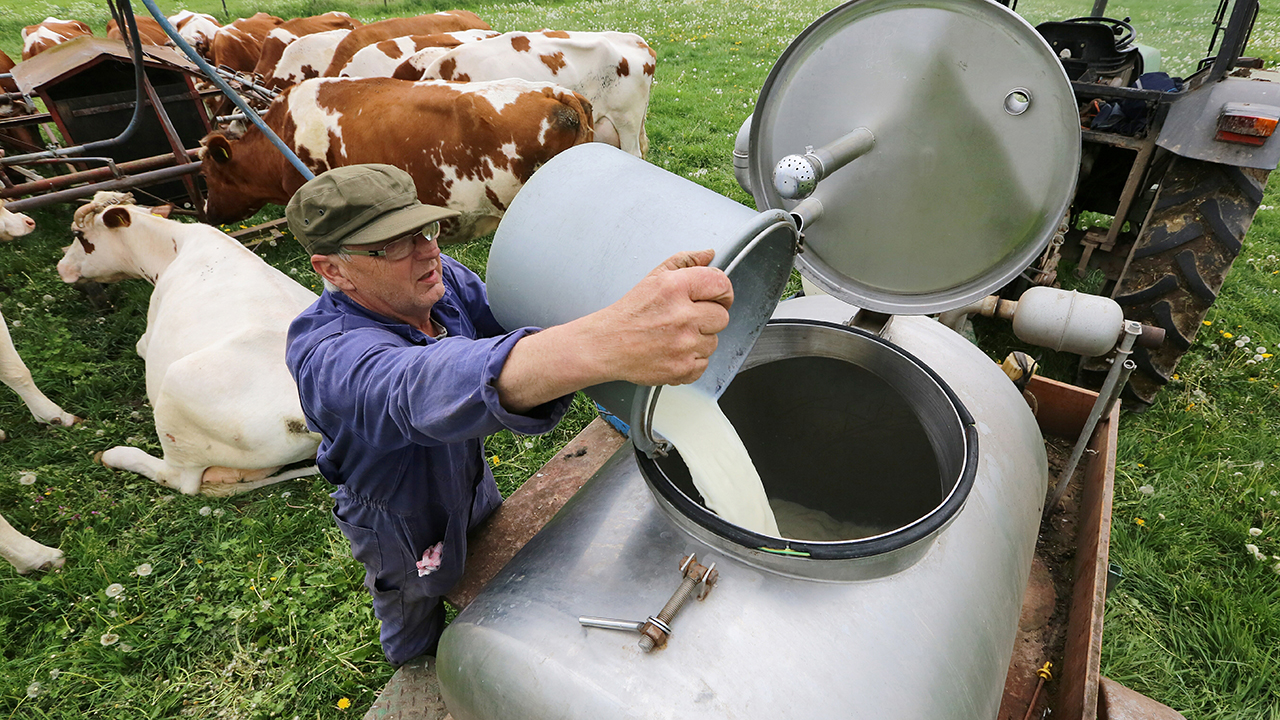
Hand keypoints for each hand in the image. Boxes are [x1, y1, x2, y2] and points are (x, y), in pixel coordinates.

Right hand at [494, 250, 733, 411]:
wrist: (606, 345)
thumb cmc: (630, 313)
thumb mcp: (655, 277)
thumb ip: (685, 262)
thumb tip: (709, 254)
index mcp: (676, 287)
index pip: (721, 284)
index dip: (722, 292)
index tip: (716, 297)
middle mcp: (682, 315)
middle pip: (722, 316)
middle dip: (707, 318)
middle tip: (686, 319)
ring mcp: (683, 345)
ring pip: (714, 342)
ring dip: (699, 340)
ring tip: (675, 336)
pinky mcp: (682, 368)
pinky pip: (704, 363)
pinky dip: (691, 360)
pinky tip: (673, 351)